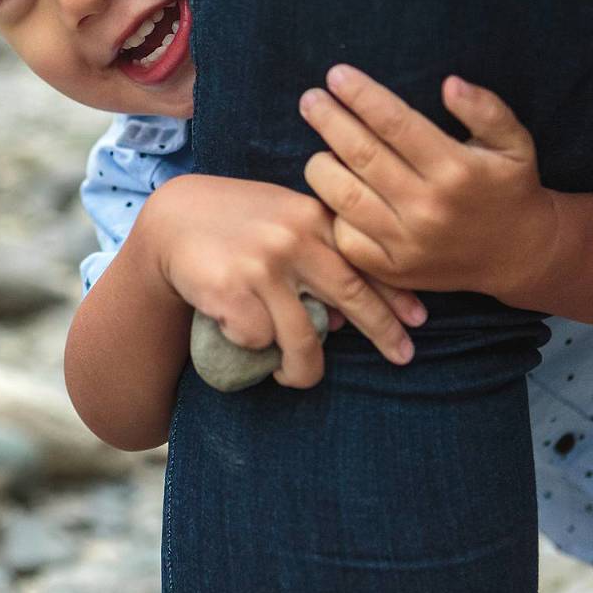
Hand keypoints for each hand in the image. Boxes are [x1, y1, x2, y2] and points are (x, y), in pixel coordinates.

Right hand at [139, 173, 424, 386]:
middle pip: (353, 296)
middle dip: (383, 332)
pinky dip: (253, 346)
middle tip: (403, 357)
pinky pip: (259, 340)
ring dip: (303, 369)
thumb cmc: (236, 222)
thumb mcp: (282, 220)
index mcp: (311, 217)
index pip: (366, 261)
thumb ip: (319, 253)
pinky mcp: (232, 290)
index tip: (419, 322)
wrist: (172, 219)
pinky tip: (240, 332)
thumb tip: (347, 318)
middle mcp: (293, 238)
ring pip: (305, 338)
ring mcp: (264, 266)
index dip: (395, 296)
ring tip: (294, 376)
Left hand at [299, 65, 558, 299]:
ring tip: (319, 146)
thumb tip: (449, 84)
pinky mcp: (391, 268)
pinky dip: (331, 210)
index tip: (336, 75)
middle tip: (310, 99)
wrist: (518, 255)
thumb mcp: (515, 142)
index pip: (395, 123)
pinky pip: (344, 235)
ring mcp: (406, 242)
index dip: (361, 96)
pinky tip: (333, 189)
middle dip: (328, 121)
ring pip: (342, 196)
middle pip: (361, 155)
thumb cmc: (508, 187)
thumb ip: (486, 109)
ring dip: (322, 165)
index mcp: (455, 170)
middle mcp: (427, 207)